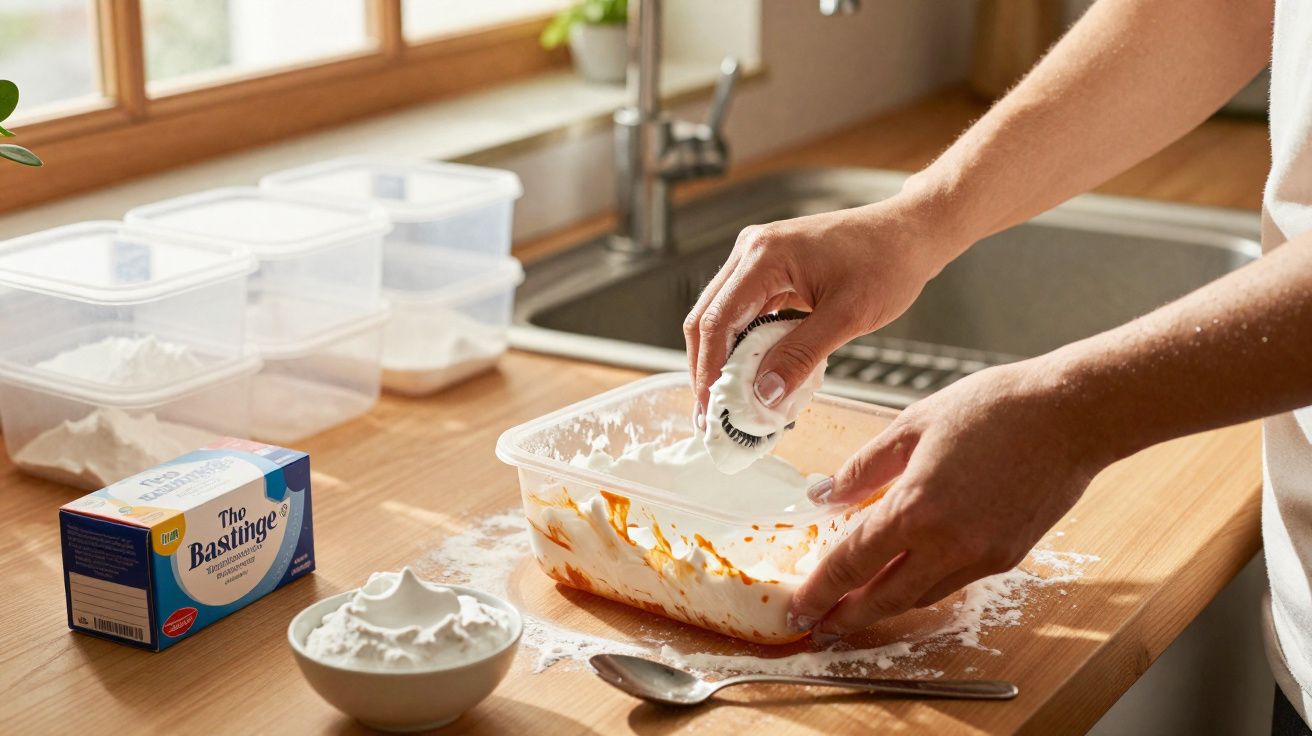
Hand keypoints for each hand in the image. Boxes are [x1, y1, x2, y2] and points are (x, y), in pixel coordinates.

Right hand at [682, 196, 958, 427]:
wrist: (911, 233)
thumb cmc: (888, 262)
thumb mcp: (847, 316)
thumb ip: (801, 355)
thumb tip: (763, 395)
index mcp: (763, 255)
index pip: (717, 320)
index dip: (708, 369)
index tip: (710, 409)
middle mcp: (751, 251)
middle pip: (707, 318)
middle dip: (706, 369)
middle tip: (711, 415)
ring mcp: (758, 259)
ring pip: (721, 317)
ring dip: (722, 359)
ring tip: (727, 402)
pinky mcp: (769, 271)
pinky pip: (743, 312)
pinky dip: (742, 346)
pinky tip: (750, 374)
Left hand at [788, 359, 1112, 641]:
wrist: (1072, 414)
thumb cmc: (996, 408)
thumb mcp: (913, 424)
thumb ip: (864, 466)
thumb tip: (826, 493)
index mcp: (916, 507)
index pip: (852, 562)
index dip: (820, 589)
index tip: (798, 606)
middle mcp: (948, 544)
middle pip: (884, 599)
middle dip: (845, 618)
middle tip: (816, 627)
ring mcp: (982, 556)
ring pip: (920, 597)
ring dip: (884, 606)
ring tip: (855, 606)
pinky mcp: (1008, 558)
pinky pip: (954, 582)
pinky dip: (924, 585)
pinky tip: (908, 575)